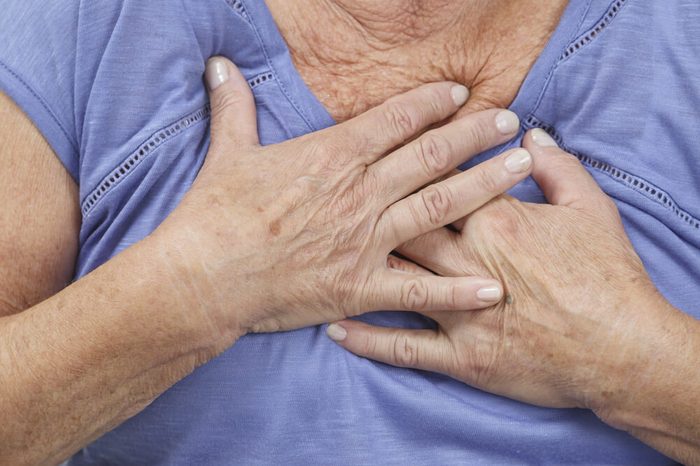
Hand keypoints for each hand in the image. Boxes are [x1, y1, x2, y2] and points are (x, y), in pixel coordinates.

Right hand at [154, 57, 533, 336]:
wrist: (203, 276)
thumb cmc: (215, 214)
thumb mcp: (227, 151)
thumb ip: (234, 105)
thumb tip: (218, 62)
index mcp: (332, 156)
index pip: (396, 119)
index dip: (433, 103)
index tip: (461, 95)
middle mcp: (359, 193)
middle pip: (431, 155)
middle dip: (475, 136)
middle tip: (512, 123)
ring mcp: (365, 240)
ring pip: (439, 207)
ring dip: (485, 186)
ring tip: (522, 169)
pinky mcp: (360, 286)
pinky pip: (419, 289)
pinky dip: (458, 291)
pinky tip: (495, 287)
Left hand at [327, 128, 684, 413]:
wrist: (621, 349)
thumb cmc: (607, 276)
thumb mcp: (590, 209)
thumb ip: (558, 166)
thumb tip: (532, 136)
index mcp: (495, 222)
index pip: (440, 183)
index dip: (414, 168)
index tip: (387, 158)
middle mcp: (467, 262)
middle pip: (405, 225)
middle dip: (372, 210)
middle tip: (339, 201)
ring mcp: (460, 312)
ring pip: (395, 279)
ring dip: (358, 267)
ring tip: (324, 255)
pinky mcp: (460, 356)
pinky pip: (403, 347)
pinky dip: (368, 339)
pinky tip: (336, 328)